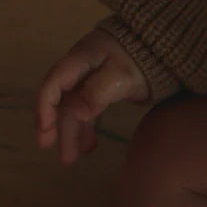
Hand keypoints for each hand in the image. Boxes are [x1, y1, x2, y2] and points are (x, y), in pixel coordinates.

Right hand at [35, 28, 149, 164]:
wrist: (162, 47)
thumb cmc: (142, 59)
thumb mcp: (122, 76)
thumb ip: (98, 92)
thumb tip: (75, 113)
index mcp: (80, 60)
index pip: (54, 84)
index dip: (45, 108)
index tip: (44, 132)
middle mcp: (79, 69)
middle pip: (63, 101)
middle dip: (60, 130)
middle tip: (63, 158)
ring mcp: (89, 78)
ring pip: (75, 108)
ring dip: (73, 133)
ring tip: (73, 159)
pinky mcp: (101, 88)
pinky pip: (88, 110)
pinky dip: (87, 128)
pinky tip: (89, 146)